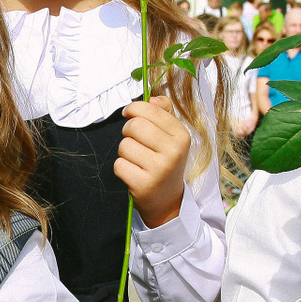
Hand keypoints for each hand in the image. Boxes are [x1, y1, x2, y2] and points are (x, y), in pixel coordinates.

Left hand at [117, 97, 189, 228]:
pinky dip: (122, 168)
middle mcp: (173, 152)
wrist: (168, 201)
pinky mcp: (143, 184)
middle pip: (134, 126)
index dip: (134, 109)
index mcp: (182, 136)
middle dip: (128, 132)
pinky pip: (119, 164)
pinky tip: (134, 173)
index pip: (150, 110)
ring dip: (125, 152)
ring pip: (124, 145)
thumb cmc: (165, 163)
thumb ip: (164, 113)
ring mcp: (159, 169)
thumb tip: (152, 99)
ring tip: (138, 161)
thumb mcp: (172, 137)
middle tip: (135, 142)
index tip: (129, 113)